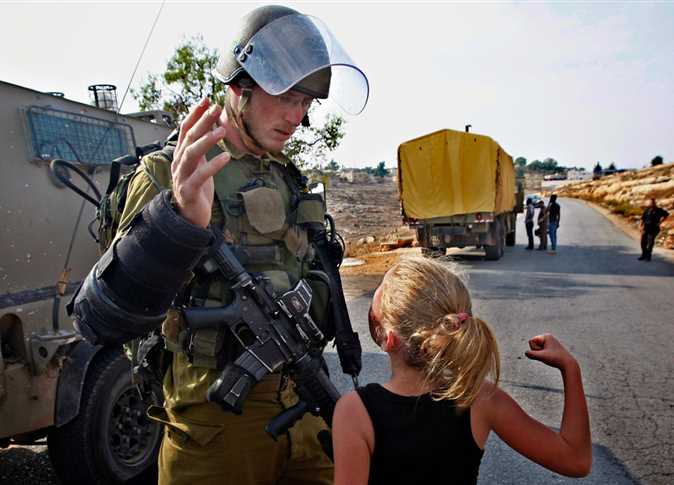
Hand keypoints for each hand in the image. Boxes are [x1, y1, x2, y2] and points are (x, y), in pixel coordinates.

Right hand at [172, 98, 230, 227]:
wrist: (189, 218)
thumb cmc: (196, 190)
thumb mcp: (200, 165)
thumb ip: (202, 147)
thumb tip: (210, 126)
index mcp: (181, 155)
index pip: (185, 129)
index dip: (195, 113)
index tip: (207, 99)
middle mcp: (178, 163)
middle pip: (188, 137)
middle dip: (202, 121)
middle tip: (216, 108)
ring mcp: (181, 177)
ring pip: (191, 154)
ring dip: (206, 140)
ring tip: (222, 130)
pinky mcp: (189, 191)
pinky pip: (200, 176)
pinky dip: (213, 165)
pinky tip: (226, 157)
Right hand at [525, 334, 575, 369]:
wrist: (568, 364)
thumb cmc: (555, 359)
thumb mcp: (541, 357)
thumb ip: (531, 354)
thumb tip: (526, 353)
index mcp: (546, 336)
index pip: (531, 341)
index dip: (535, 349)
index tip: (545, 352)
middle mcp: (548, 337)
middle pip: (533, 344)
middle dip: (537, 351)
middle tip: (548, 355)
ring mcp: (550, 342)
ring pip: (536, 349)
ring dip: (540, 354)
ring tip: (550, 357)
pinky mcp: (551, 347)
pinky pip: (540, 351)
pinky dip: (543, 356)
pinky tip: (551, 358)